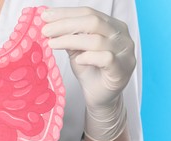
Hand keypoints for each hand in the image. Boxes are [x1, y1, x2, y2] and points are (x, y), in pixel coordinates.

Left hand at [41, 7, 135, 140]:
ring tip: (52, 44)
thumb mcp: (76, 50)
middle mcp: (121, 36)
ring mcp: (124, 53)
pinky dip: (89, 57)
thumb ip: (68, 37)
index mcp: (112, 26)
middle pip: (93, 22)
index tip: (45, 16)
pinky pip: (106, 58)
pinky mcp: (122, 70)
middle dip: (65, 24)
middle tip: (45, 30)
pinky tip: (78, 60)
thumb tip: (49, 23)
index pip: (88, 12)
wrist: (100, 97)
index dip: (66, 13)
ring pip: (96, 40)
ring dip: (70, 40)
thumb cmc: (90, 71)